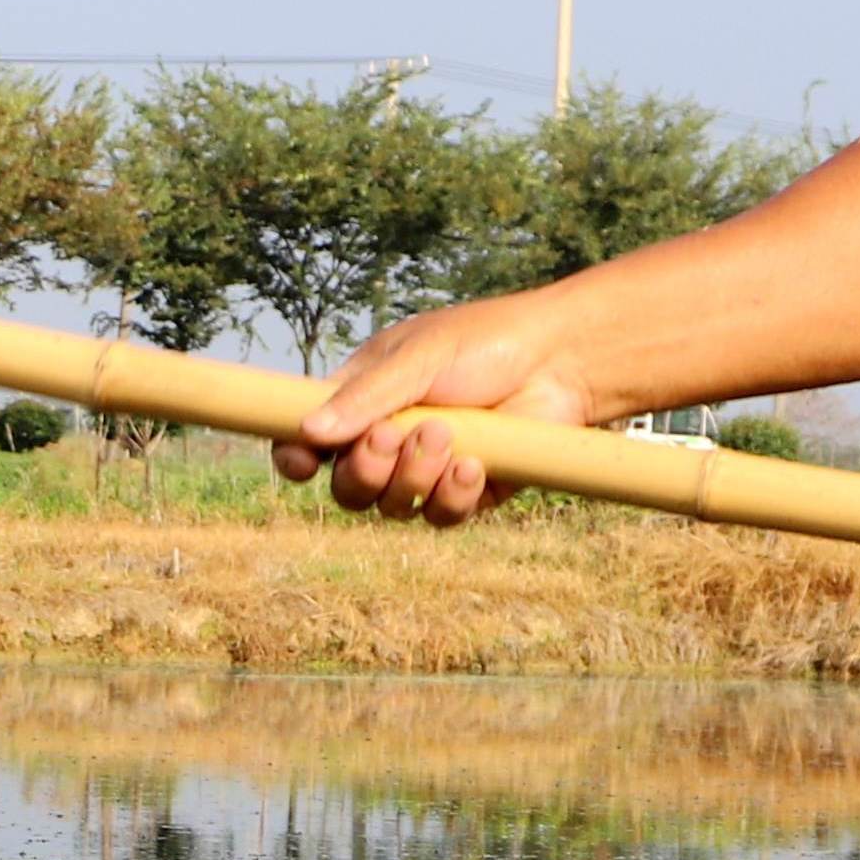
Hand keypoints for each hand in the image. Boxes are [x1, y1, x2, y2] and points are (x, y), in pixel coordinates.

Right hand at [279, 296, 600, 523]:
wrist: (562, 362)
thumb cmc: (486, 342)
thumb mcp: (419, 358)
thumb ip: (366, 396)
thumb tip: (309, 431)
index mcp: (364, 398)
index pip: (309, 439)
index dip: (296, 458)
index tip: (303, 464)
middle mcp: (389, 439)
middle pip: (347, 488)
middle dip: (364, 471)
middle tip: (393, 436)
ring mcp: (428, 469)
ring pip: (391, 507)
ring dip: (413, 478)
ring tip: (448, 435)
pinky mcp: (468, 492)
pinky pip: (440, 516)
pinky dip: (452, 496)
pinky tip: (476, 464)